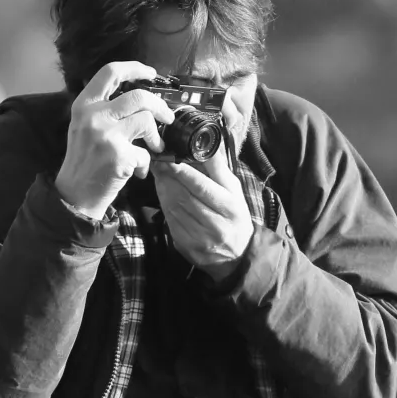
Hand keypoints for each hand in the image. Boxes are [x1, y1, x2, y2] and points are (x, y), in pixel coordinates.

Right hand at [54, 62, 174, 219]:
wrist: (75, 194)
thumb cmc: (84, 160)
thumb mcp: (84, 126)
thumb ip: (105, 108)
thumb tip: (140, 99)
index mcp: (84, 105)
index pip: (110, 72)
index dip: (135, 68)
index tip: (150, 73)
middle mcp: (93, 115)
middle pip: (139, 96)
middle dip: (160, 106)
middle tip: (167, 117)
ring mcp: (106, 135)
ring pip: (147, 120)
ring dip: (156, 136)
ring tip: (154, 147)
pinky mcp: (118, 155)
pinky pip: (145, 153)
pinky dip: (145, 163)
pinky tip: (136, 171)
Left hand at [151, 144, 253, 278]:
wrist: (238, 254)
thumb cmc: (235, 215)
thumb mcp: (234, 191)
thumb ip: (218, 169)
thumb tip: (205, 143)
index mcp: (230, 207)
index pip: (202, 187)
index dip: (183, 172)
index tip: (169, 159)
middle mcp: (216, 224)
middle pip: (185, 197)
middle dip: (168, 178)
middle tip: (158, 164)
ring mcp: (200, 238)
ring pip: (174, 209)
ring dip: (163, 190)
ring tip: (159, 176)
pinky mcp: (187, 247)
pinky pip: (170, 222)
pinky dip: (165, 206)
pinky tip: (163, 195)